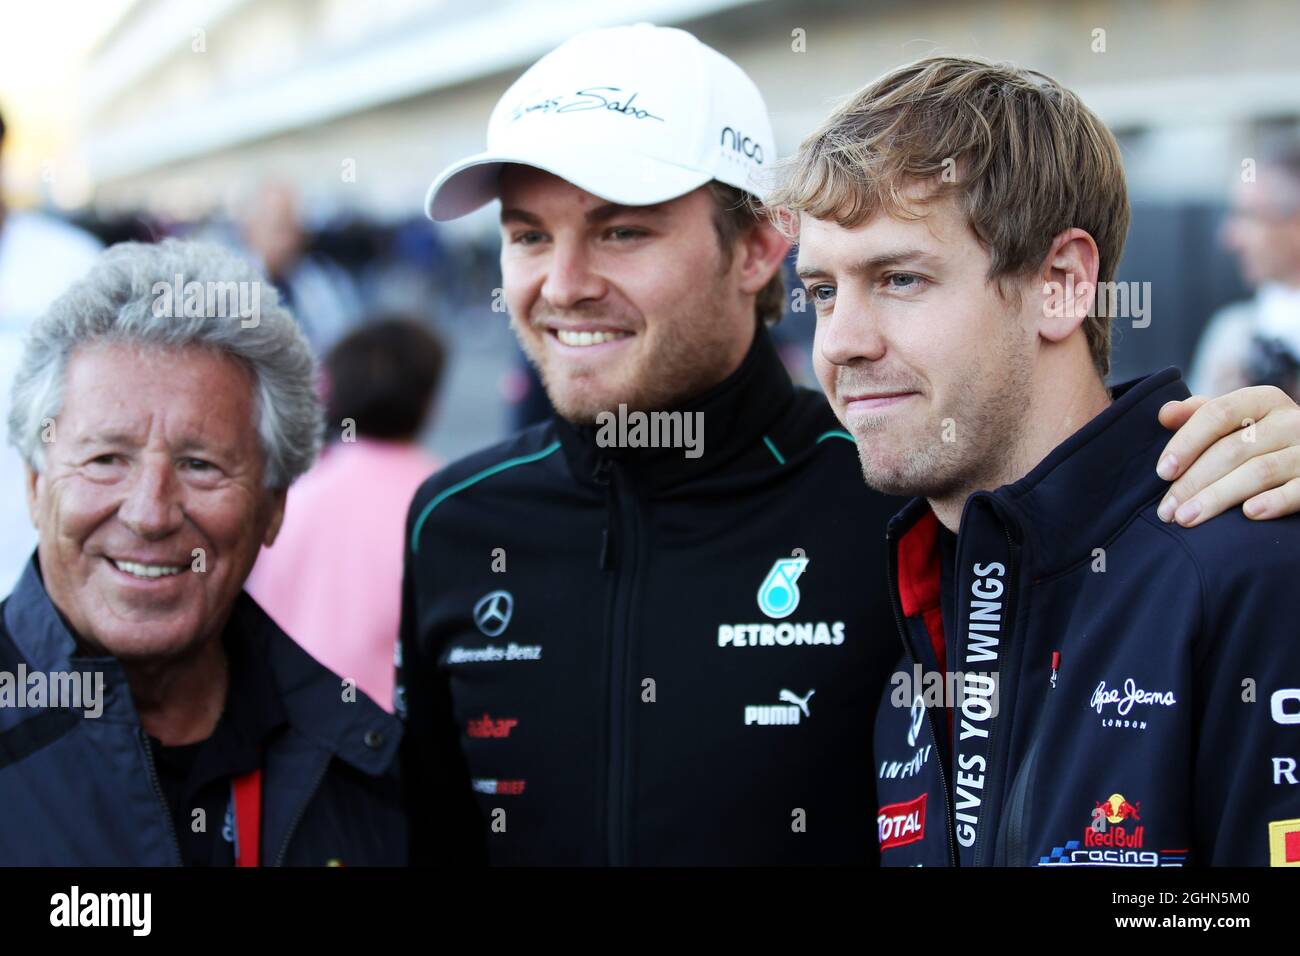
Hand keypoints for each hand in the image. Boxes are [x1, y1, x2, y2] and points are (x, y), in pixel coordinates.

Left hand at [1156, 385, 1299, 525]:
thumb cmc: (1261, 441)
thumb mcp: (1235, 422)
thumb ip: (1199, 415)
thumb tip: (1165, 414)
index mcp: (1263, 400)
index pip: (1217, 413)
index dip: (1187, 442)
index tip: (1163, 471)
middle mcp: (1289, 421)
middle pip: (1233, 448)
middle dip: (1193, 481)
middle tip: (1167, 510)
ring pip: (1259, 471)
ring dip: (1217, 497)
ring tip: (1187, 518)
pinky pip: (1298, 490)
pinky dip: (1274, 501)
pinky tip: (1249, 514)